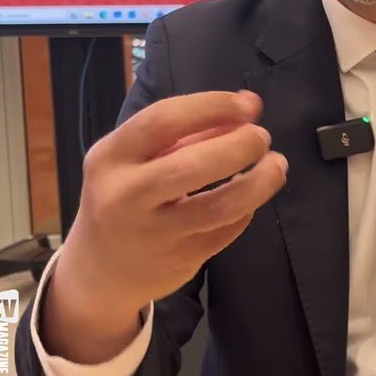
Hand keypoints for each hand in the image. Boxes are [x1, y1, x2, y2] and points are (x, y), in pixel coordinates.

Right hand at [42, 90, 287, 361]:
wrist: (99, 272)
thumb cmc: (122, 198)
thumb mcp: (134, 159)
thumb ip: (185, 133)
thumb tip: (245, 107)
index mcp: (110, 158)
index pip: (162, 120)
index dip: (212, 106)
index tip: (248, 104)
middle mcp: (125, 197)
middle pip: (193, 165)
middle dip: (240, 146)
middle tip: (263, 137)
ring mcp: (153, 235)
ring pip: (219, 207)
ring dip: (259, 183)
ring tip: (276, 165)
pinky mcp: (179, 262)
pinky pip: (225, 231)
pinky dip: (247, 210)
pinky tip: (252, 197)